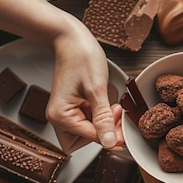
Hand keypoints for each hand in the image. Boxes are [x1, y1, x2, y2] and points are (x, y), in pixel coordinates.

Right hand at [47, 17, 123, 153]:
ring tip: (111, 107)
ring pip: (88, 135)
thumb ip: (103, 118)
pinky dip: (99, 118)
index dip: (110, 135)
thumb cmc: (81, 57)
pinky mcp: (71, 110)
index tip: (124, 126)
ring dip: (103, 125)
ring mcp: (64, 115)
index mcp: (60, 116)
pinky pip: (88, 123)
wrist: (72, 39)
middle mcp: (58, 119)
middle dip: (105, 131)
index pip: (90, 138)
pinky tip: (105, 104)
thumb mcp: (96, 89)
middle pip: (86, 142)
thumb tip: (109, 142)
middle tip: (116, 114)